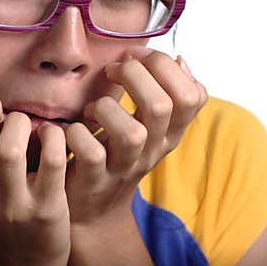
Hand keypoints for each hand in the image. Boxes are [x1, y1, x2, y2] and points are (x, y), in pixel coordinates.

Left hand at [64, 48, 207, 226]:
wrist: (94, 209)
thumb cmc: (118, 154)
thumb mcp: (150, 127)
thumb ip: (165, 94)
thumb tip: (181, 60)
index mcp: (170, 132)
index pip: (193, 96)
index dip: (166, 66)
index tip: (137, 56)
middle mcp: (153, 150)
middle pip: (162, 106)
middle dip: (135, 74)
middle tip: (114, 70)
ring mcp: (125, 168)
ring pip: (132, 134)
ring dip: (107, 107)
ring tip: (93, 106)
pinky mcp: (95, 181)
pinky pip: (92, 154)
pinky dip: (78, 133)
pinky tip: (73, 128)